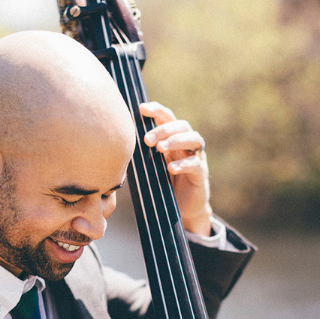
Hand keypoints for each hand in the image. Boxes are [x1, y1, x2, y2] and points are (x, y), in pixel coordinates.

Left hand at [141, 102, 211, 236]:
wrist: (180, 210)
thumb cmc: (162, 186)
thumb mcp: (150, 167)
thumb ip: (142, 154)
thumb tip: (119, 142)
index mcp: (173, 139)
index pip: (168, 118)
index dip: (157, 110)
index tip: (142, 109)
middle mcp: (187, 145)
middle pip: (182, 125)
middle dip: (164, 129)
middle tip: (147, 140)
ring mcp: (196, 158)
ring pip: (194, 139)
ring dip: (175, 140)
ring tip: (159, 149)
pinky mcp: (200, 175)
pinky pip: (195, 164)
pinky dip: (183, 163)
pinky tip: (170, 168)